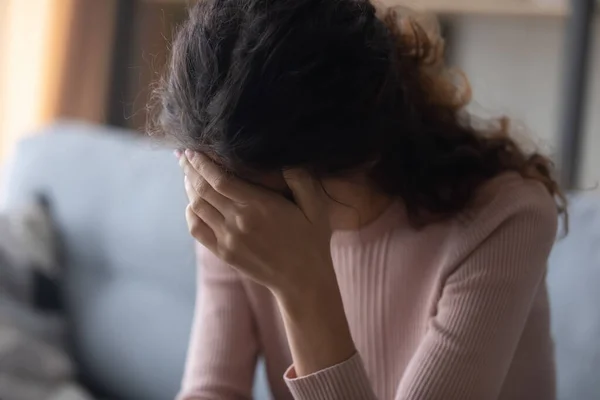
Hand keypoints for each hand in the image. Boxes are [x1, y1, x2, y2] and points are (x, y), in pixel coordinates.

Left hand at [178, 150, 335, 297]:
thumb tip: (284, 159)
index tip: (193, 149)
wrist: (302, 280)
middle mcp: (239, 221)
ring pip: (197, 207)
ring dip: (188, 188)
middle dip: (190, 169)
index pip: (220, 179)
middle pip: (202, 189)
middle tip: (184, 155)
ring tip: (188, 175)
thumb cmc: (311, 241)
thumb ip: (301, 179)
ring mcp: (228, 239)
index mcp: (260, 206)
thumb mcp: (315, 206)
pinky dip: (190, 212)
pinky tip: (192, 203)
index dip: (202, 163)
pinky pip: (197, 229)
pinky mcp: (223, 253)